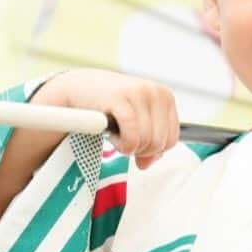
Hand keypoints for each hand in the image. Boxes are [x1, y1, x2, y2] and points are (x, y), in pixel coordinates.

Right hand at [37, 68, 179, 169]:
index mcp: (165, 97)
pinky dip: (122, 144)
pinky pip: (131, 136)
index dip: (151, 150)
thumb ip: (148, 144)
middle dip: (139, 149)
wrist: (80, 88)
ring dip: (128, 146)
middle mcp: (156, 92)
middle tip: (122, 139)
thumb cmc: (111, 107)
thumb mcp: (137, 122)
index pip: (171, 140)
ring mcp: (138, 93)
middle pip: (159, 143)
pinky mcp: (119, 98)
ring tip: (115, 134)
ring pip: (146, 141)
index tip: (135, 144)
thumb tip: (147, 164)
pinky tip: (110, 135)